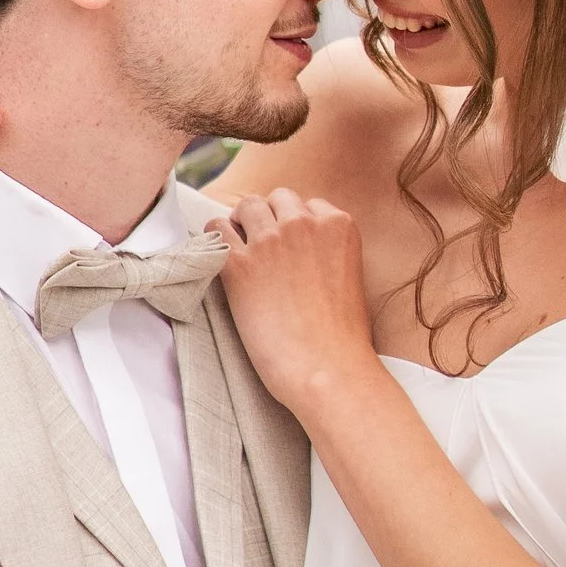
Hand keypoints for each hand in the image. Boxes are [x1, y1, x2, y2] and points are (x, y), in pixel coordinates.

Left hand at [218, 189, 377, 414]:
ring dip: (243, 223)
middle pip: (278, 198)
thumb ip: (329, 252)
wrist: (327, 368)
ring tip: (243, 251)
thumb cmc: (343, 337)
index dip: (296, 224)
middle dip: (270, 217)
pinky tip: (222, 260)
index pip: (309, 205)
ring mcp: (271, 241)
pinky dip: (216, 239)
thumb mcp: (350, 277)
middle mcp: (304, 224)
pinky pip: (216, 229)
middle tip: (264, 246)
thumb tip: (305, 254)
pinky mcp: (240, 265)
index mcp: (339, 225)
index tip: (291, 245)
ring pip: (247, 206)